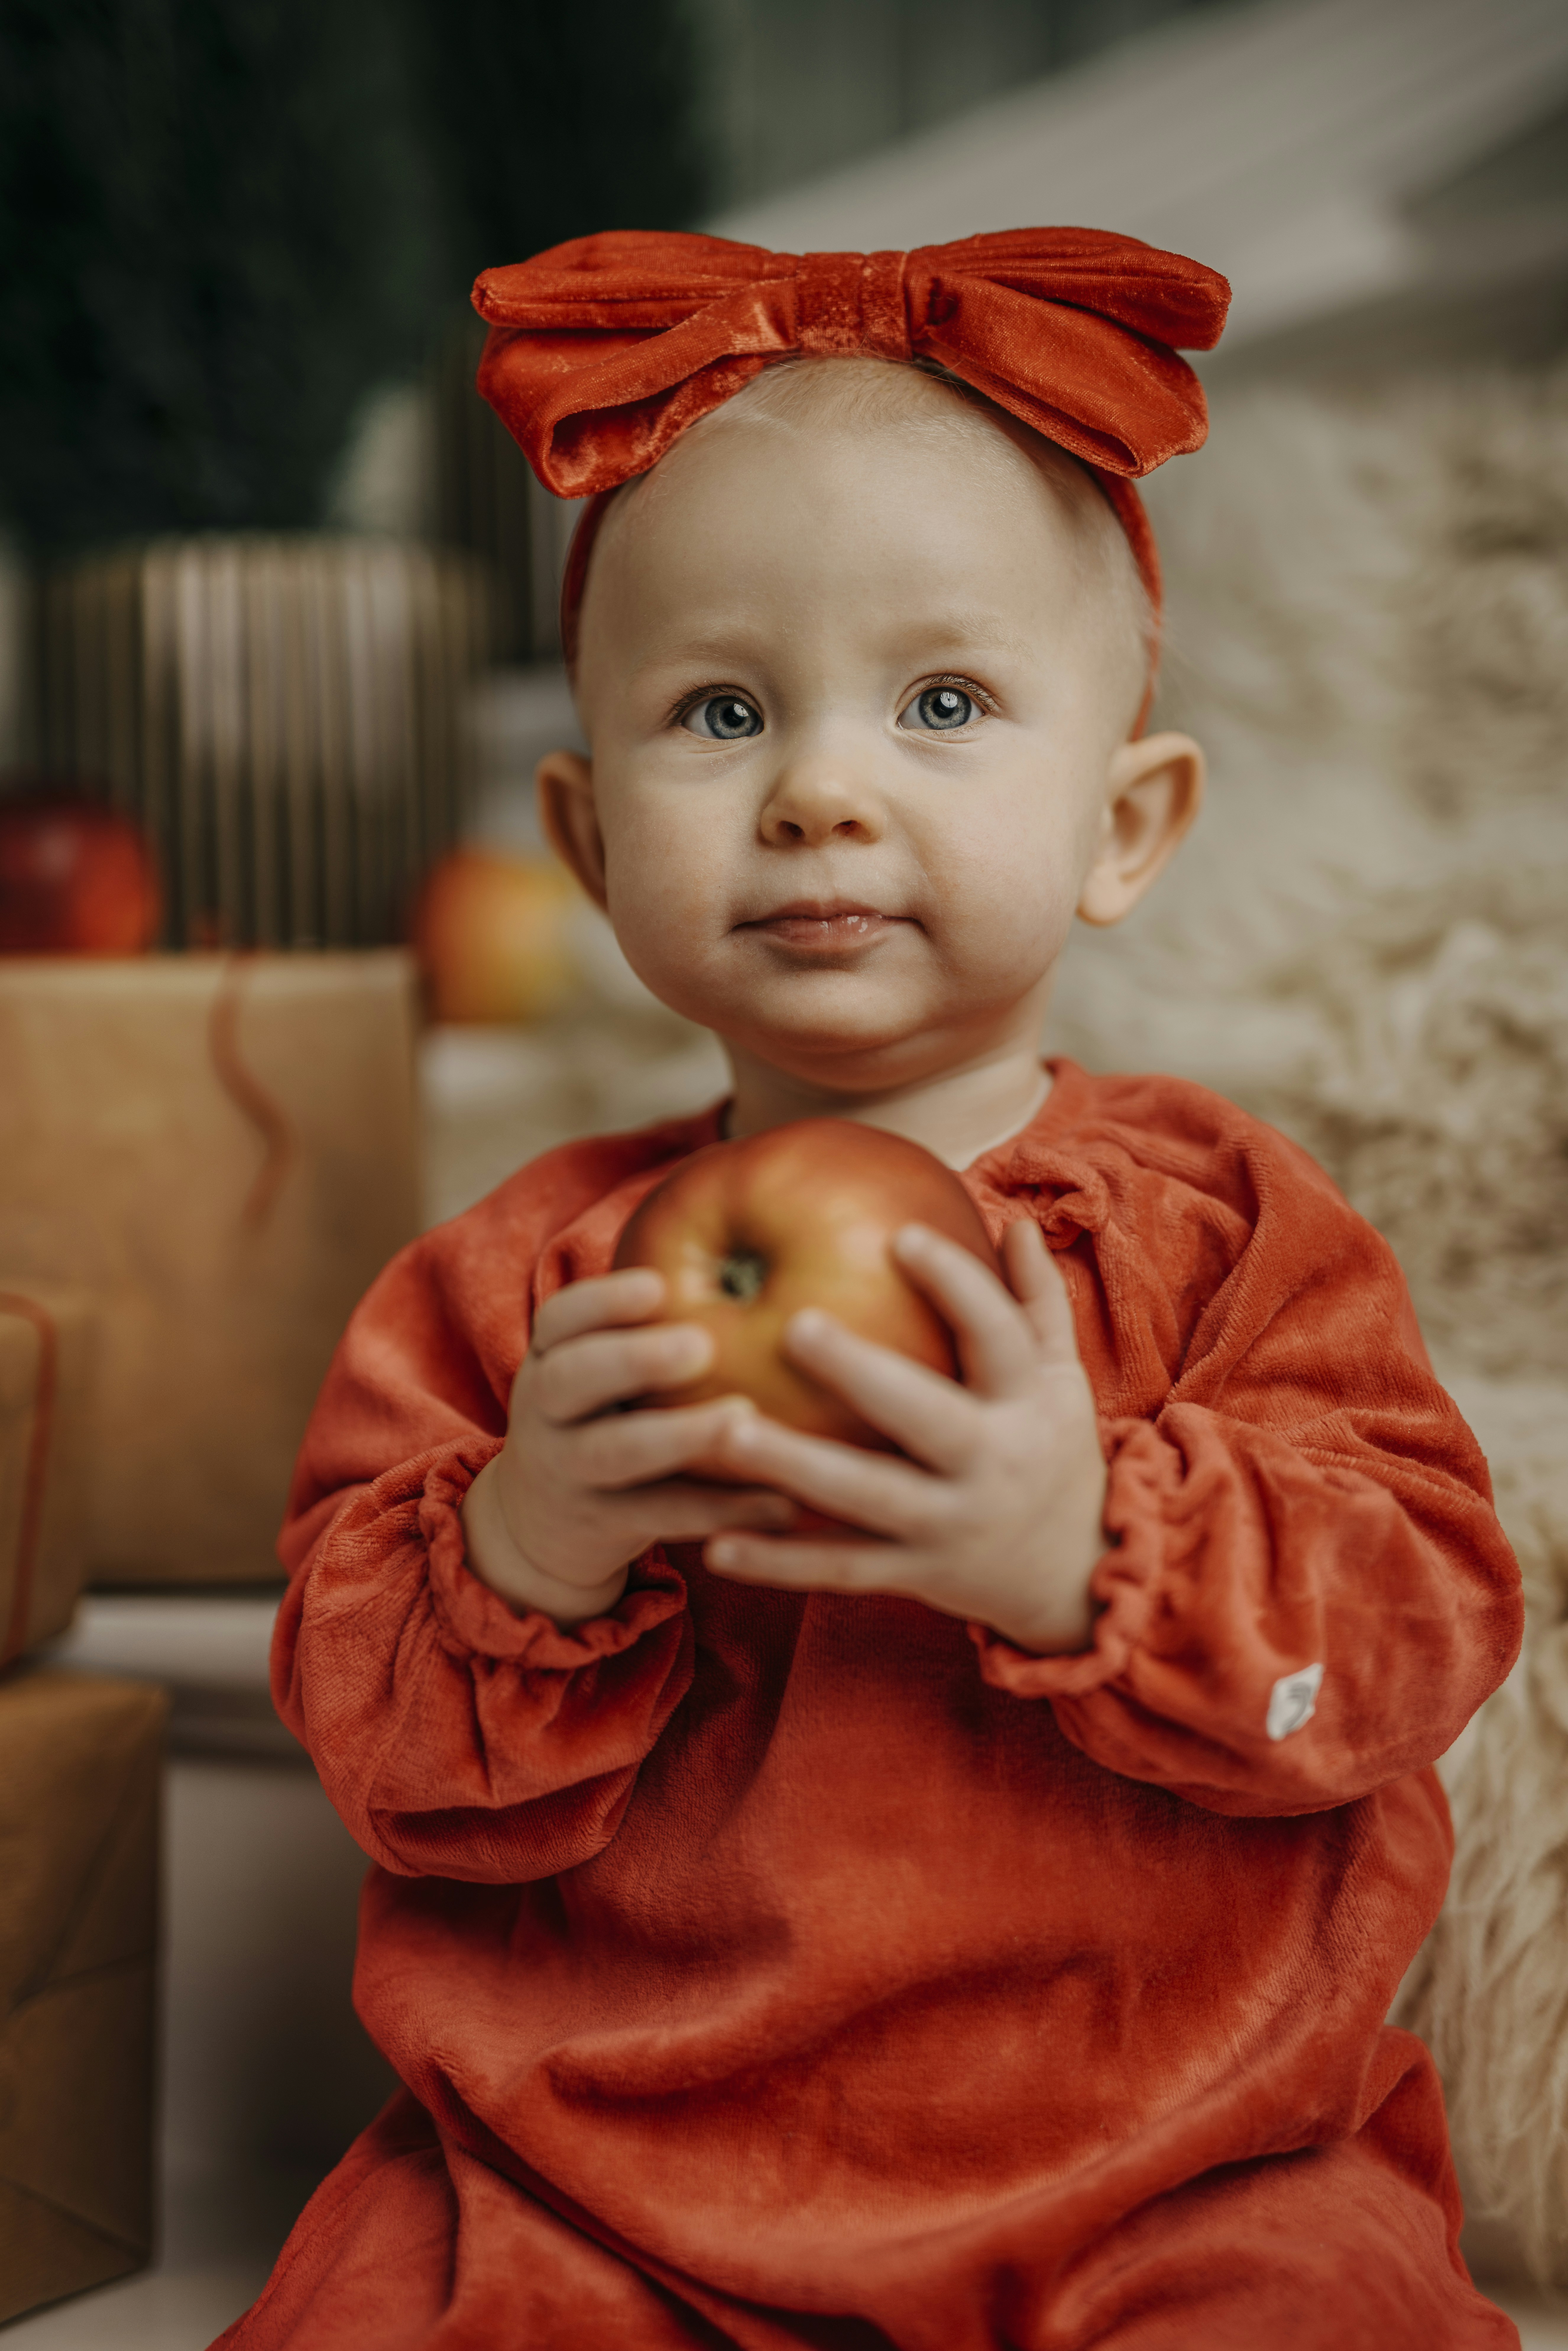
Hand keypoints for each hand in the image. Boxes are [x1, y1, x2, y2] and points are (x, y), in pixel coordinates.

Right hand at [463, 1266, 793, 1623]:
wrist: (537, 1525)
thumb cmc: (600, 1417)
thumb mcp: (598, 1369)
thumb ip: (651, 1326)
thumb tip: (762, 1257)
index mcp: (551, 1358)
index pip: (561, 1319)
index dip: (605, 1301)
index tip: (659, 1284)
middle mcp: (546, 1412)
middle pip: (572, 1379)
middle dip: (634, 1359)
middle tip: (701, 1345)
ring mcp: (567, 1471)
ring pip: (613, 1451)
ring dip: (679, 1435)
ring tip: (744, 1417)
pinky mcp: (600, 1526)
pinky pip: (659, 1515)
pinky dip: (719, 1509)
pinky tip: (780, 1503)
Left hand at [699, 1219, 1105, 1652]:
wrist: (1075, 1574)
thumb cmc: (1051, 1449)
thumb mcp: (1061, 1377)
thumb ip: (1038, 1301)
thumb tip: (1021, 1224)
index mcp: (1028, 1403)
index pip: (997, 1335)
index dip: (956, 1284)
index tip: (899, 1236)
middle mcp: (992, 1463)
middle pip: (925, 1416)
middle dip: (861, 1373)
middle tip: (793, 1323)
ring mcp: (949, 1524)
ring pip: (867, 1496)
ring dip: (797, 1466)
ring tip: (725, 1433)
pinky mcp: (914, 1573)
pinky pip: (841, 1569)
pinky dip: (780, 1564)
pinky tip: (715, 1546)